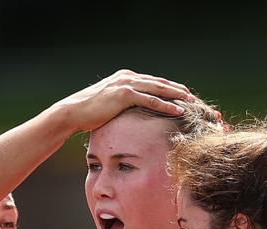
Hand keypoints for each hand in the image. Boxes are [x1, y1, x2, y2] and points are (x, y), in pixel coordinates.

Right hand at [53, 70, 192, 132]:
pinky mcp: (124, 94)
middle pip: (159, 83)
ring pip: (158, 90)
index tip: (184, 96)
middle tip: (194, 98)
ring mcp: (126, 84)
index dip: (170, 89)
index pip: (153, 82)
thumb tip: (131, 114)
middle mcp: (128, 77)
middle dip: (178, 91)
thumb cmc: (89, 113)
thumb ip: (122, 103)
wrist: (72, 113)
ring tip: (192, 103)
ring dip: (177, 96)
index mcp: (126, 77)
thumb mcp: (109, 105)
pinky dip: (166, 105)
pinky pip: (150, 100)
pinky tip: (178, 110)